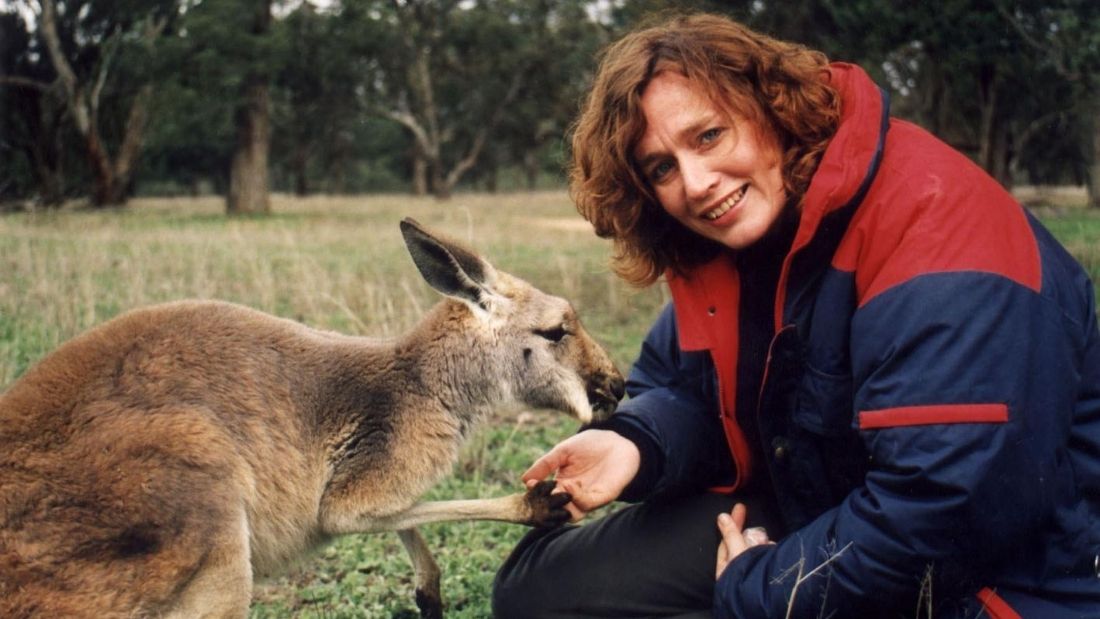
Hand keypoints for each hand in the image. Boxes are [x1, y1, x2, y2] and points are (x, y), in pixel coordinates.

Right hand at [522, 429, 639, 520]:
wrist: (618, 441)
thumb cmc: (590, 445)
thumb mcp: (562, 451)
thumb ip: (544, 465)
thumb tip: (524, 480)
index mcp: (561, 484)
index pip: (545, 498)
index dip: (536, 496)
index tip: (530, 487)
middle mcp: (573, 495)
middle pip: (555, 511)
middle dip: (546, 507)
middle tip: (540, 496)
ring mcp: (587, 498)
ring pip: (570, 514)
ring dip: (561, 506)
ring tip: (558, 488)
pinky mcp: (602, 497)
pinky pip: (586, 504)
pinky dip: (575, 497)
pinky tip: (571, 484)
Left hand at [715, 503, 771, 579]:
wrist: (765, 606)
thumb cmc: (746, 581)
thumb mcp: (738, 555)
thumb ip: (732, 536)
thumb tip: (722, 516)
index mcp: (726, 567)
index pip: (727, 540)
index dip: (734, 523)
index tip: (740, 507)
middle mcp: (736, 571)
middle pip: (743, 546)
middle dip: (751, 537)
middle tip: (761, 535)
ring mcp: (750, 574)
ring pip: (755, 552)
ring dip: (761, 546)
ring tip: (768, 545)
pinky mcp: (763, 576)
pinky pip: (765, 560)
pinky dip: (768, 554)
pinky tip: (773, 551)